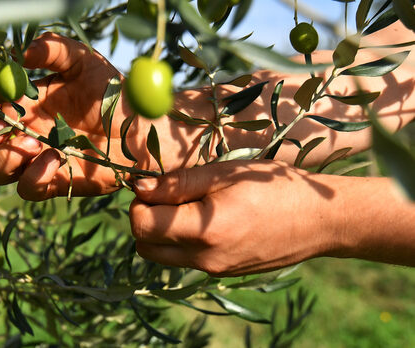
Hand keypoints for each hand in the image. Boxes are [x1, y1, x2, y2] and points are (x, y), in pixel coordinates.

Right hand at [0, 33, 203, 200]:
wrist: (142, 126)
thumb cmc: (111, 91)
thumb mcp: (83, 61)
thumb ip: (53, 50)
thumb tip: (22, 55)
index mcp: (19, 101)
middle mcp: (19, 132)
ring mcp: (33, 159)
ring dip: (4, 158)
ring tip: (33, 143)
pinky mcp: (53, 181)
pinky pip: (27, 188)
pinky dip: (33, 176)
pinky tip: (55, 158)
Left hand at [130, 160, 343, 276]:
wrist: (321, 220)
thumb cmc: (274, 187)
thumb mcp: (224, 174)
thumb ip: (177, 182)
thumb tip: (138, 186)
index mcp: (203, 231)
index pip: (141, 224)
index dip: (139, 201)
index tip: (155, 185)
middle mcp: (204, 258)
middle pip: (144, 244)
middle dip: (144, 218)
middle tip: (168, 195)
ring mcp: (213, 270)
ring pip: (161, 255)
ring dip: (160, 232)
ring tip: (187, 206)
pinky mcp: (222, 272)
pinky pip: (185, 259)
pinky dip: (182, 240)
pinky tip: (207, 219)